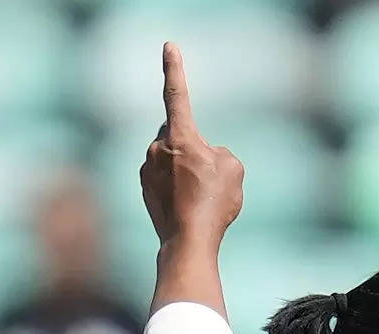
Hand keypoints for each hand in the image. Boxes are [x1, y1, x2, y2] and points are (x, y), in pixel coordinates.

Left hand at [140, 42, 243, 246]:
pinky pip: (165, 177)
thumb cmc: (213, 204)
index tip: (169, 47)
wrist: (188, 241)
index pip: (177, 95)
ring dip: (186, 168)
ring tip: (201, 196)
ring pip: (172, 157)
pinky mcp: (145, 188)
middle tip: (209, 176)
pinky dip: (178, 186)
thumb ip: (220, 152)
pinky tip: (189, 206)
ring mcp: (147, 169)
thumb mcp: (234, 170)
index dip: (174, 69)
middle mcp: (157, 147)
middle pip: (178, 134)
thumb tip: (204, 155)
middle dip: (192, 146)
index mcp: (180, 137)